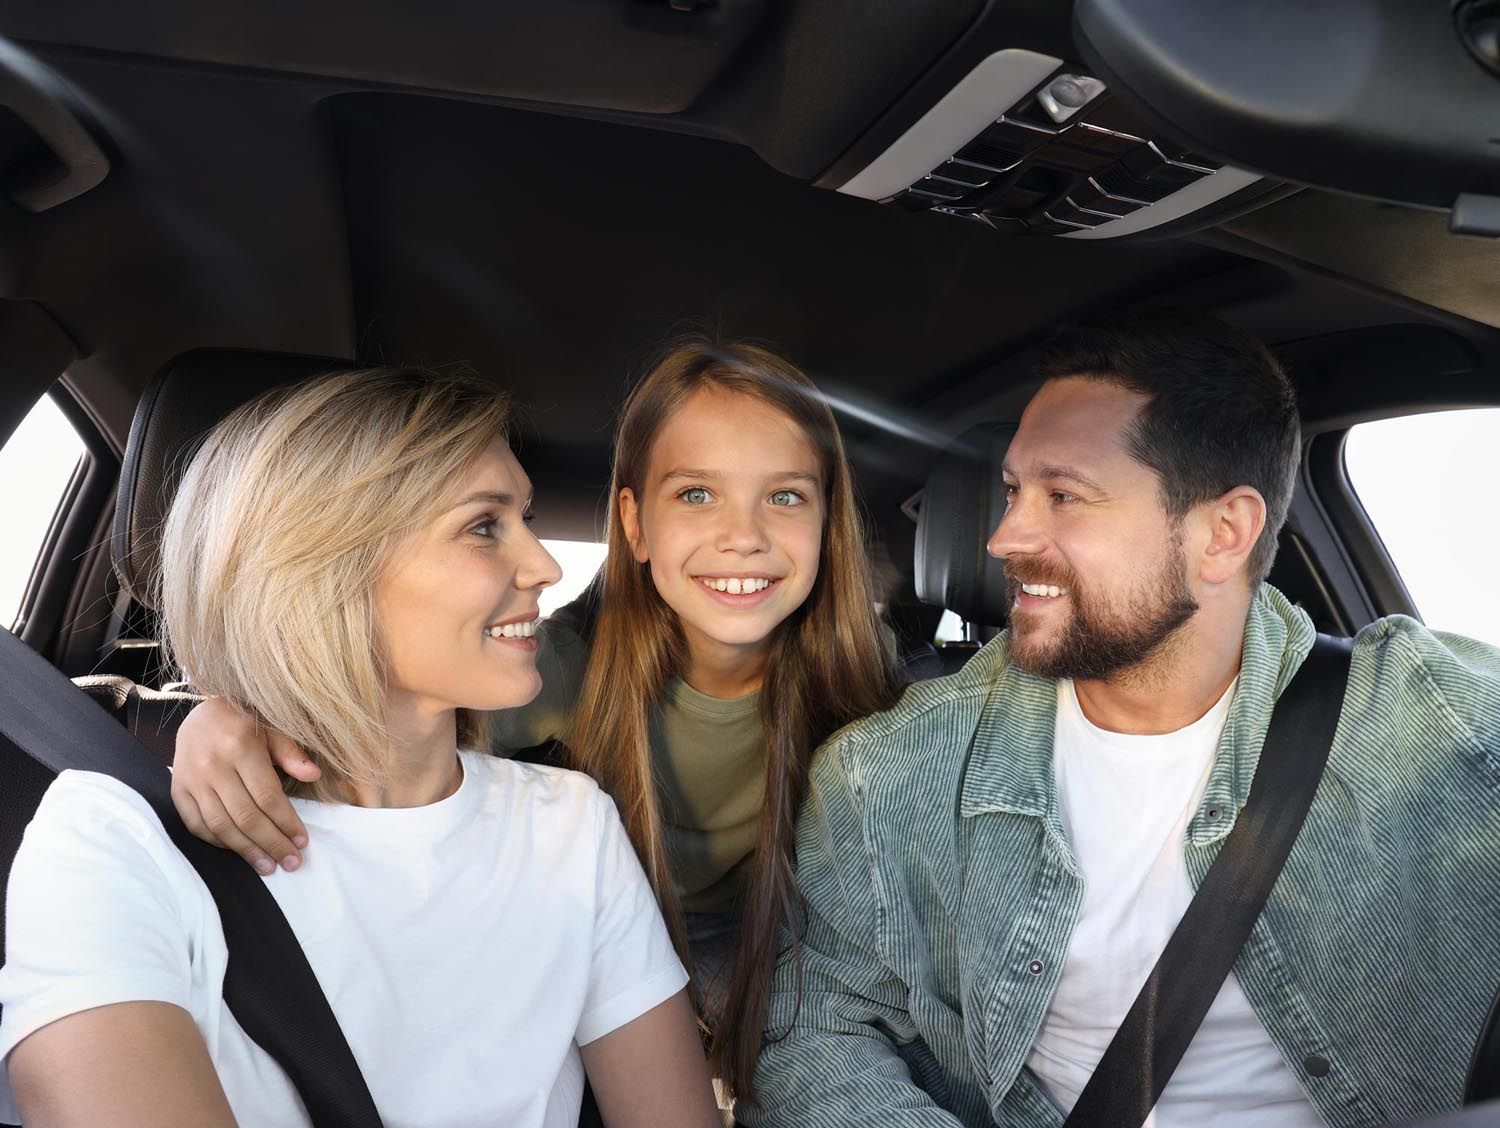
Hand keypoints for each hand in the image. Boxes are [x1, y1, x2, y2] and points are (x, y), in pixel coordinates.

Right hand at [170, 696, 320, 873]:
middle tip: (291, 862)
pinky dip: (218, 842)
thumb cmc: (245, 724)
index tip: (302, 841)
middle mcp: (213, 765)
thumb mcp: (273, 730)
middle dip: (271, 843)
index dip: (286, 822)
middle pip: (245, 816)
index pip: (267, 796)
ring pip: (220, 825)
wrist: (200, 715)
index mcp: (240, 746)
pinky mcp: (177, 790)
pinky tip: (239, 850)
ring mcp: (192, 779)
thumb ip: (292, 754)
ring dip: (246, 850)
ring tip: (268, 866)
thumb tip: (314, 775)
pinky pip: (196, 825)